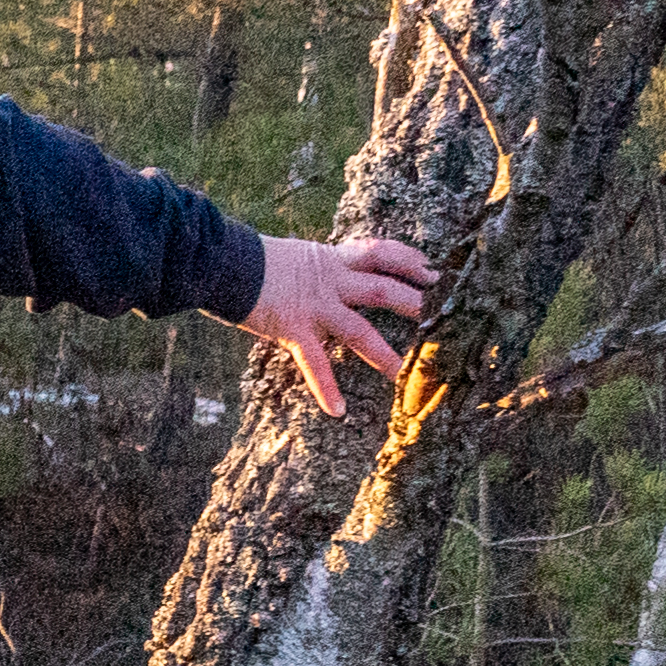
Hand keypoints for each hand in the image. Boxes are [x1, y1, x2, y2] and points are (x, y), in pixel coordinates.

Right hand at [245, 227, 437, 414]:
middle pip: (383, 290)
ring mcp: (314, 306)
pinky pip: (314, 363)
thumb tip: (325, 274)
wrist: (222, 261)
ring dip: (383, 353)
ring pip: (358, 330)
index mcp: (331, 260)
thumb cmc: (250, 258)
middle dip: (415, 303)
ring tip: (404, 374)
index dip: (409, 261)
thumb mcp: (294, 255)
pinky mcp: (292, 329)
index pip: (381, 254)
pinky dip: (325, 388)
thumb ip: (316, 268)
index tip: (432, 271)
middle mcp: (330, 281)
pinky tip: (337, 411)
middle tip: (443, 318)